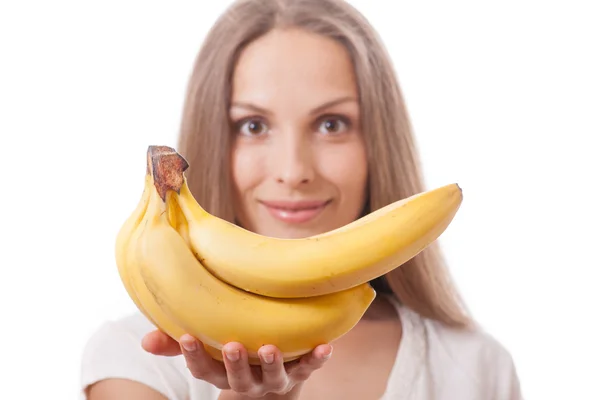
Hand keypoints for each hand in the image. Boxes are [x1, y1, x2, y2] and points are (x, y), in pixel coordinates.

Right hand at [142, 330, 331, 397]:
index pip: (204, 370)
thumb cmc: (234, 357)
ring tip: (270, 347)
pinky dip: (317, 359)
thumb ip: (178, 344)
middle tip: (233, 346)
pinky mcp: (300, 373)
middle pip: (239, 379)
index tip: (186, 336)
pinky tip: (325, 347)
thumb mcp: (207, 352)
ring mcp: (275, 379)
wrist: (272, 383)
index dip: (194, 356)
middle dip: (236, 364)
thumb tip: (147, 340)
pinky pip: (309, 369)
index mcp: (223, 375)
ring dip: (274, 364)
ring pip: (274, 377)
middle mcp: (248, 382)